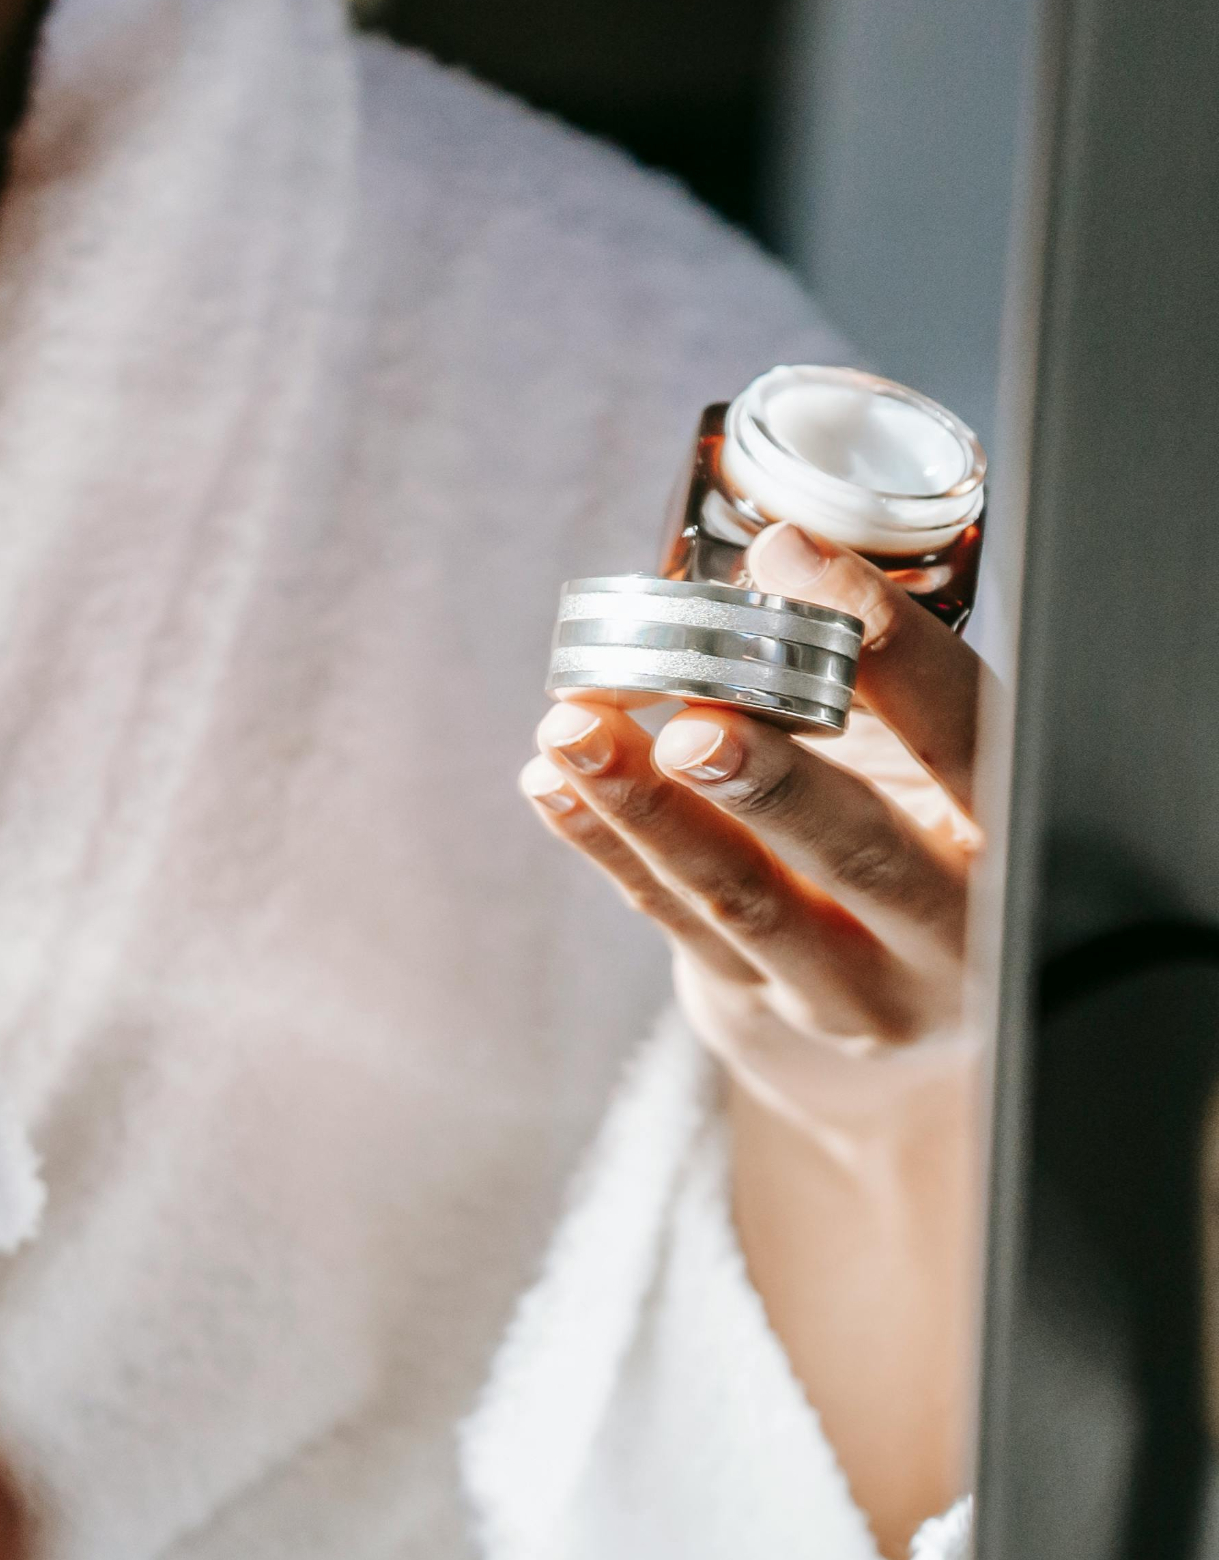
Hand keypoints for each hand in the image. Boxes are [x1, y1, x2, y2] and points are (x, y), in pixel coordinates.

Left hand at [521, 522, 985, 1554]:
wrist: (908, 1012)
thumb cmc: (914, 829)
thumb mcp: (926, 751)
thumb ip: (867, 668)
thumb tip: (769, 548)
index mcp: (1007, 824)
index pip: (961, 729)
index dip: (883, 646)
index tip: (792, 562)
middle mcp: (950, 917)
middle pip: (862, 847)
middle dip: (775, 783)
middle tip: (695, 725)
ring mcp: (855, 984)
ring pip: (745, 897)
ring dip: (648, 812)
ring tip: (574, 734)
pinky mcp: (761, 1010)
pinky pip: (674, 921)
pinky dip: (606, 847)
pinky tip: (553, 780)